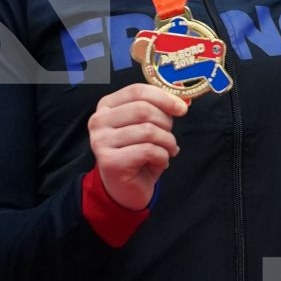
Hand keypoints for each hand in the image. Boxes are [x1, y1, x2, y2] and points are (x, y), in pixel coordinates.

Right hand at [88, 83, 187, 210]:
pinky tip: (159, 163)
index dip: (164, 97)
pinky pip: (148, 150)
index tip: (182, 109)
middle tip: (169, 137)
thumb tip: (181, 103)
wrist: (125, 189)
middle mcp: (98, 120)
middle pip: (143, 109)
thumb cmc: (138, 153)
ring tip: (167, 151)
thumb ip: (158, 109)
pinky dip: (162, 157)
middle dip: (166, 123)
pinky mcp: (109, 161)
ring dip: (167, 142)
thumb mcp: (147, 126)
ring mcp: (101, 141)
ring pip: (148, 131)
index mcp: (106, 106)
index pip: (137, 91)